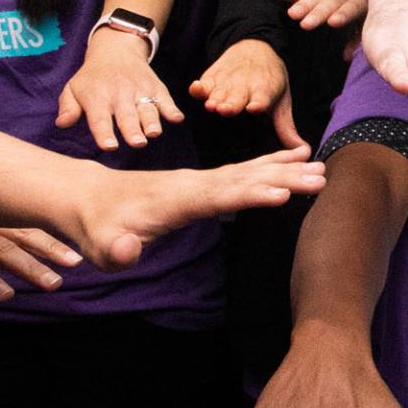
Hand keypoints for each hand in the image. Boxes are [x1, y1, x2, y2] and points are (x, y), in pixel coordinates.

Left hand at [57, 26, 182, 150]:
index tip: (109, 146)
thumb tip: (61, 124)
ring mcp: (140, 90)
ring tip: (154, 133)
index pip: (100, 119)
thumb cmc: (92, 77)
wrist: (116, 50)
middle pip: (127, 115)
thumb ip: (68, 108)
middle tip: (137, 143)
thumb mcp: (73, 88)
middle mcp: (119, 94)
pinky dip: (172, 109)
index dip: (104, 133)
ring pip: (147, 108)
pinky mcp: (156, 88)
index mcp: (97, 97)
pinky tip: (176, 119)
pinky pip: (165, 99)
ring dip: (152, 121)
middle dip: (132, 129)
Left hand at [63, 146, 323, 268]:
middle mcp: (193, 183)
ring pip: (249, 171)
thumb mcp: (98, 246)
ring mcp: (200, 179)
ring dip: (285, 169)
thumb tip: (129, 250)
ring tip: (320, 168)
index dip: (248, 195)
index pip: (217, 197)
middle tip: (320, 177)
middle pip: (244, 178)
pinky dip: (272, 162)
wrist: (86, 196)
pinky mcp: (205, 182)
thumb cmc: (96, 227)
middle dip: (283, 177)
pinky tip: (294, 157)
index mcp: (174, 199)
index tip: (282, 194)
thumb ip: (116, 250)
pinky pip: (244, 170)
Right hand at [191, 39, 301, 146]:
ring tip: (212, 105)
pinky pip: (204, 82)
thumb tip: (303, 150)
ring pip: (220, 91)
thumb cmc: (269, 80)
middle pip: (238, 96)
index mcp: (266, 90)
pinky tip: (196, 88)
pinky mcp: (212, 76)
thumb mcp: (281, 100)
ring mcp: (228, 80)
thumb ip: (286, 126)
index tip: (254, 107)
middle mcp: (246, 85)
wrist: (254, 47)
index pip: (263, 97)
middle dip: (232, 103)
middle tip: (226, 109)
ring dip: (215, 98)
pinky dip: (200, 86)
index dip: (259, 102)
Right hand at [280, 0, 365, 30]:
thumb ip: (358, 37)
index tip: (332, 22)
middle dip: (317, 13)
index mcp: (360, 2)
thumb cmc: (371, 5)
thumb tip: (347, 56)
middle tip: (305, 24)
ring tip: (291, 15)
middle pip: (330, 3)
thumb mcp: (369, 20)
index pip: (350, 8)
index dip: (341, 15)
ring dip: (303, 6)